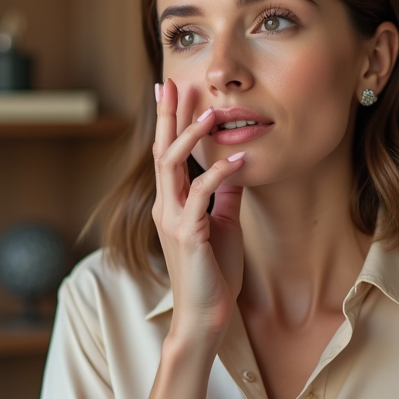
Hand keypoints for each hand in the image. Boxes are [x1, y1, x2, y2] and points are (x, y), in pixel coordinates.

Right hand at [151, 79, 245, 350]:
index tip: (170, 89)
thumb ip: (223, 195)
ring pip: (172, 167)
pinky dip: (218, 174)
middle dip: (167, 115)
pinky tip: (237, 159)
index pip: (166, 154)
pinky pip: (202, 196)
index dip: (168, 121)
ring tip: (211, 112)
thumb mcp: (223, 224)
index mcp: (171, 204)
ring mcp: (173, 220)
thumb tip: (233, 165)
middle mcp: (165, 207)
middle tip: (171, 82)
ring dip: (191, 137)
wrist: (206, 315)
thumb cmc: (214, 273)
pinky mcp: (189, 235)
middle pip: (161, 151)